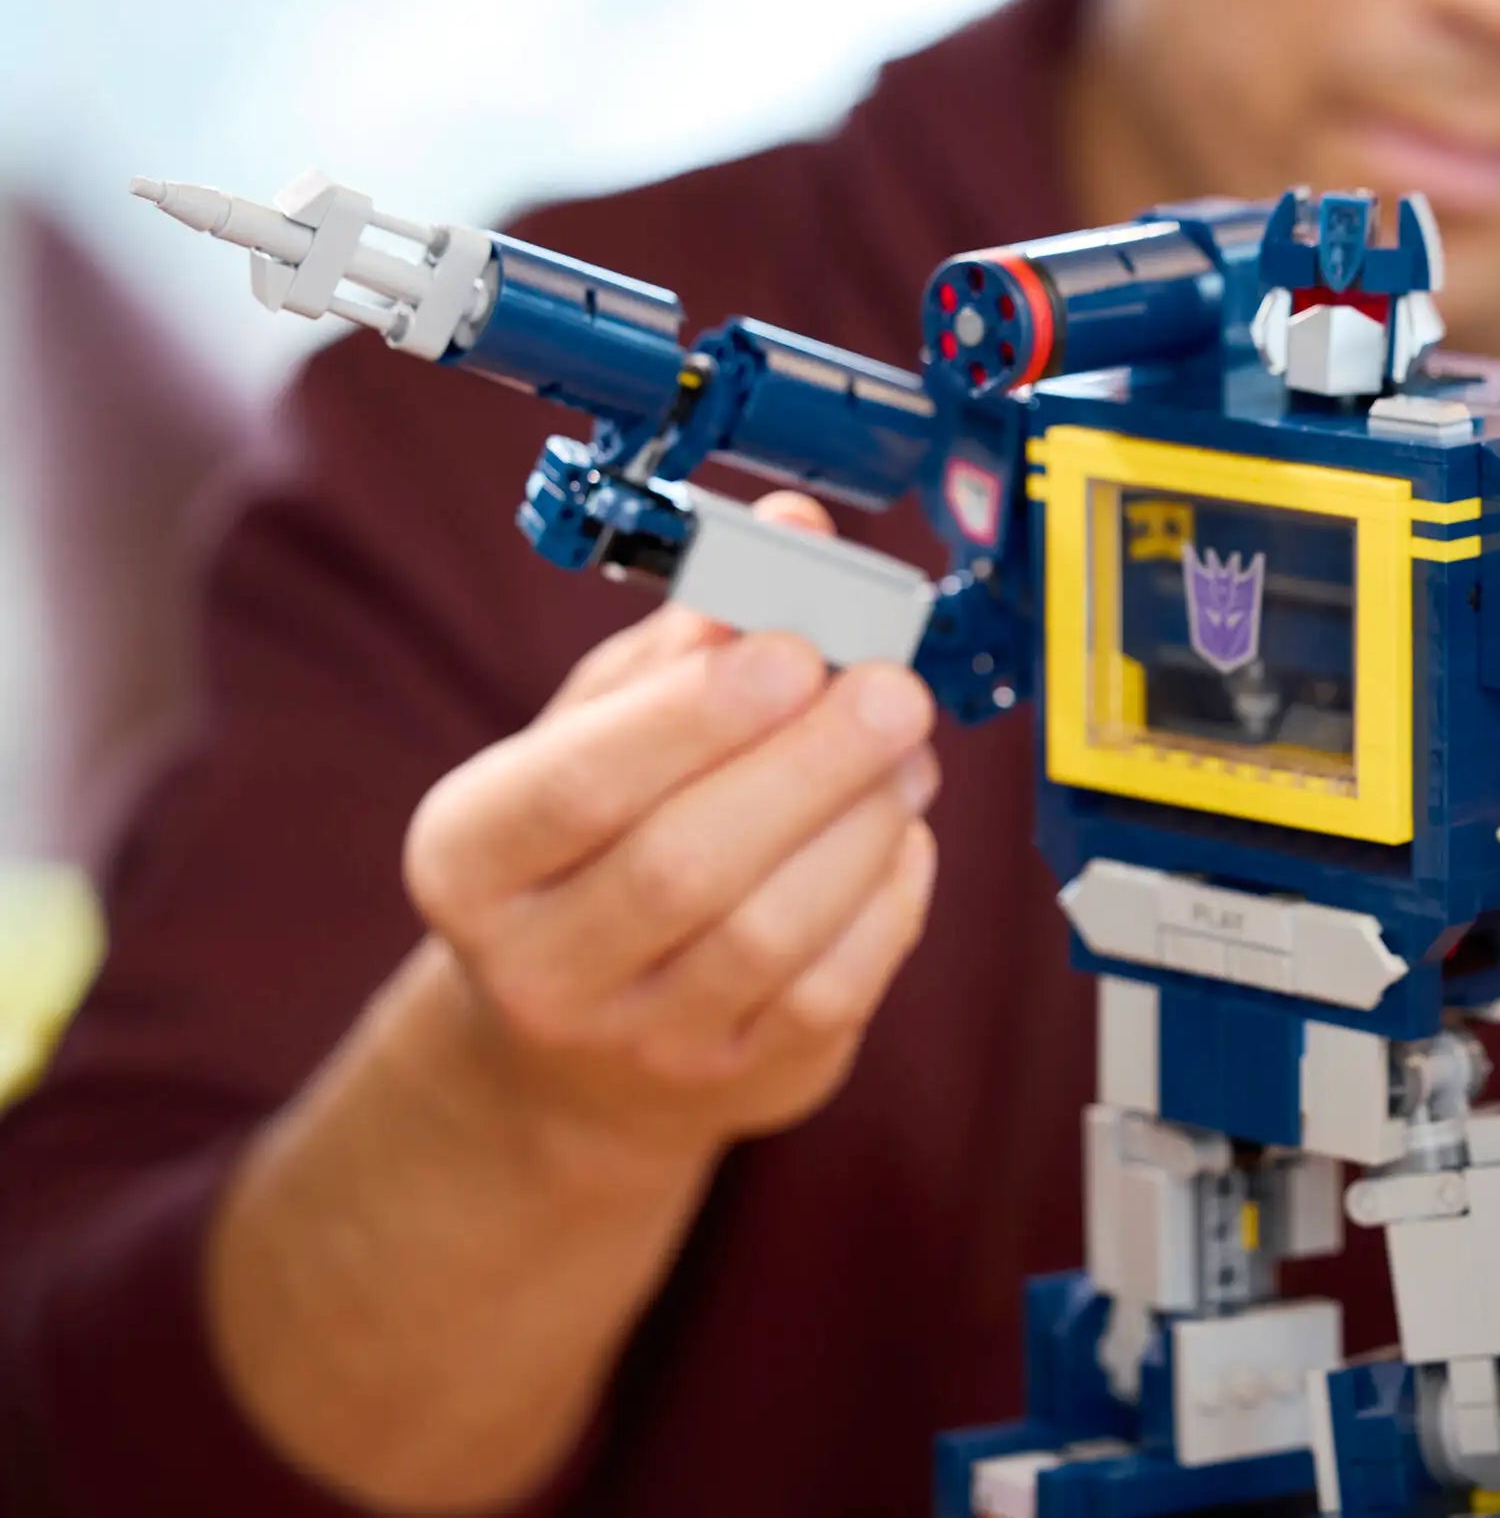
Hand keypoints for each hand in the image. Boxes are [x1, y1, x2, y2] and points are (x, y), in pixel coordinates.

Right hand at [397, 492, 939, 1182]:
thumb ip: (690, 635)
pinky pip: (837, 987)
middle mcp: (538, 968)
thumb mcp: (598, 732)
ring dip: (864, 822)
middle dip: (809, 762)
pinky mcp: (743, 1084)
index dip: (695, 714)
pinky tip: (900, 832)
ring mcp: (641, 1044)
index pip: (576, 785)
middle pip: (686, 864)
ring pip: (773, 933)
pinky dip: (889, 895)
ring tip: (907, 751)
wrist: (570, 1055)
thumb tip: (795, 536)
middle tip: (892, 689)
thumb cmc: (594, 847)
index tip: (793, 647)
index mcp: (471, 859)